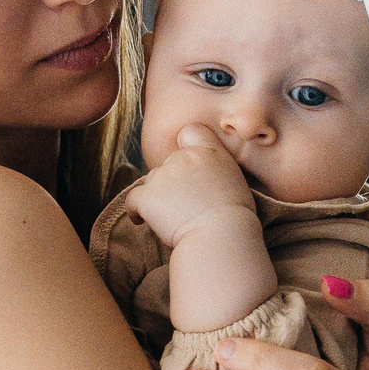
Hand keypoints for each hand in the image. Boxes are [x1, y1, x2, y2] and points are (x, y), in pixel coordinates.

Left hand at [128, 124, 255, 246]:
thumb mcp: (236, 183)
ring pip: (152, 182)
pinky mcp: (148, 195)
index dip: (186, 146)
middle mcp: (184, 158)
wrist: (222, 237)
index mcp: (209, 153)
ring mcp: (163, 175)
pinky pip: (133, 200)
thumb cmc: (234, 220)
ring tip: (172, 219)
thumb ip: (216, 172)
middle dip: (172, 182)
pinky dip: (136, 210)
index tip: (188, 165)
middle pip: (168, 164)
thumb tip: (203, 181)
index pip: (190, 132)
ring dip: (157, 197)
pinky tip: (141, 221)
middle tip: (184, 206)